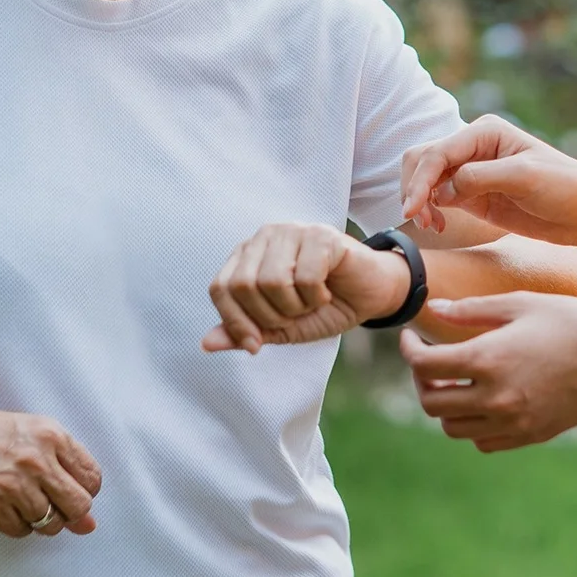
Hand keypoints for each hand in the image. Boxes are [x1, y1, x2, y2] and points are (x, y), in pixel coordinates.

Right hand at [0, 401, 102, 537]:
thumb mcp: (31, 434)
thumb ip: (65, 468)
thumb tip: (88, 522)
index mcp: (51, 436)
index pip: (92, 478)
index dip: (84, 490)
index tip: (70, 490)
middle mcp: (36, 460)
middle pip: (78, 506)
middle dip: (69, 512)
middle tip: (51, 504)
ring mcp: (12, 485)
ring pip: (50, 524)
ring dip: (40, 520)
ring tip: (21, 501)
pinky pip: (21, 531)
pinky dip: (16, 524)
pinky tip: (4, 505)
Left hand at [203, 222, 411, 352]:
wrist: (370, 297)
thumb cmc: (323, 307)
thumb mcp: (280, 328)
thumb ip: (244, 331)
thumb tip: (206, 344)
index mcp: (248, 255)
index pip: (220, 288)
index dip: (235, 322)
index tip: (255, 345)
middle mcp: (265, 236)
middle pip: (244, 285)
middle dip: (270, 316)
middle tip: (294, 315)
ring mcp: (293, 230)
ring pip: (273, 281)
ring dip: (295, 306)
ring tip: (311, 302)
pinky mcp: (321, 235)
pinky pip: (305, 278)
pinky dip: (317, 297)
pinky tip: (327, 291)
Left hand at [398, 292, 576, 450]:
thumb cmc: (573, 322)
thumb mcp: (520, 304)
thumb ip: (471, 310)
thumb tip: (434, 310)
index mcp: (488, 360)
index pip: (425, 365)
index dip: (408, 350)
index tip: (411, 339)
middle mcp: (495, 398)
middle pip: (431, 403)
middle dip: (422, 380)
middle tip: (431, 360)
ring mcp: (513, 422)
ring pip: (453, 428)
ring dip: (445, 405)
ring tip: (456, 382)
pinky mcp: (530, 435)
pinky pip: (483, 442)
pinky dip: (472, 425)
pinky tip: (483, 401)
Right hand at [399, 116, 576, 288]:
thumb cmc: (564, 186)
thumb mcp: (525, 177)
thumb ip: (481, 178)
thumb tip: (441, 190)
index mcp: (485, 132)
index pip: (439, 151)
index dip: (421, 179)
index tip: (414, 208)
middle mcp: (472, 148)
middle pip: (423, 159)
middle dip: (414, 187)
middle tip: (421, 218)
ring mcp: (470, 172)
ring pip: (425, 179)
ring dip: (419, 200)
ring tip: (431, 224)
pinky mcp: (472, 196)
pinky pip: (437, 198)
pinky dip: (429, 210)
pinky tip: (438, 225)